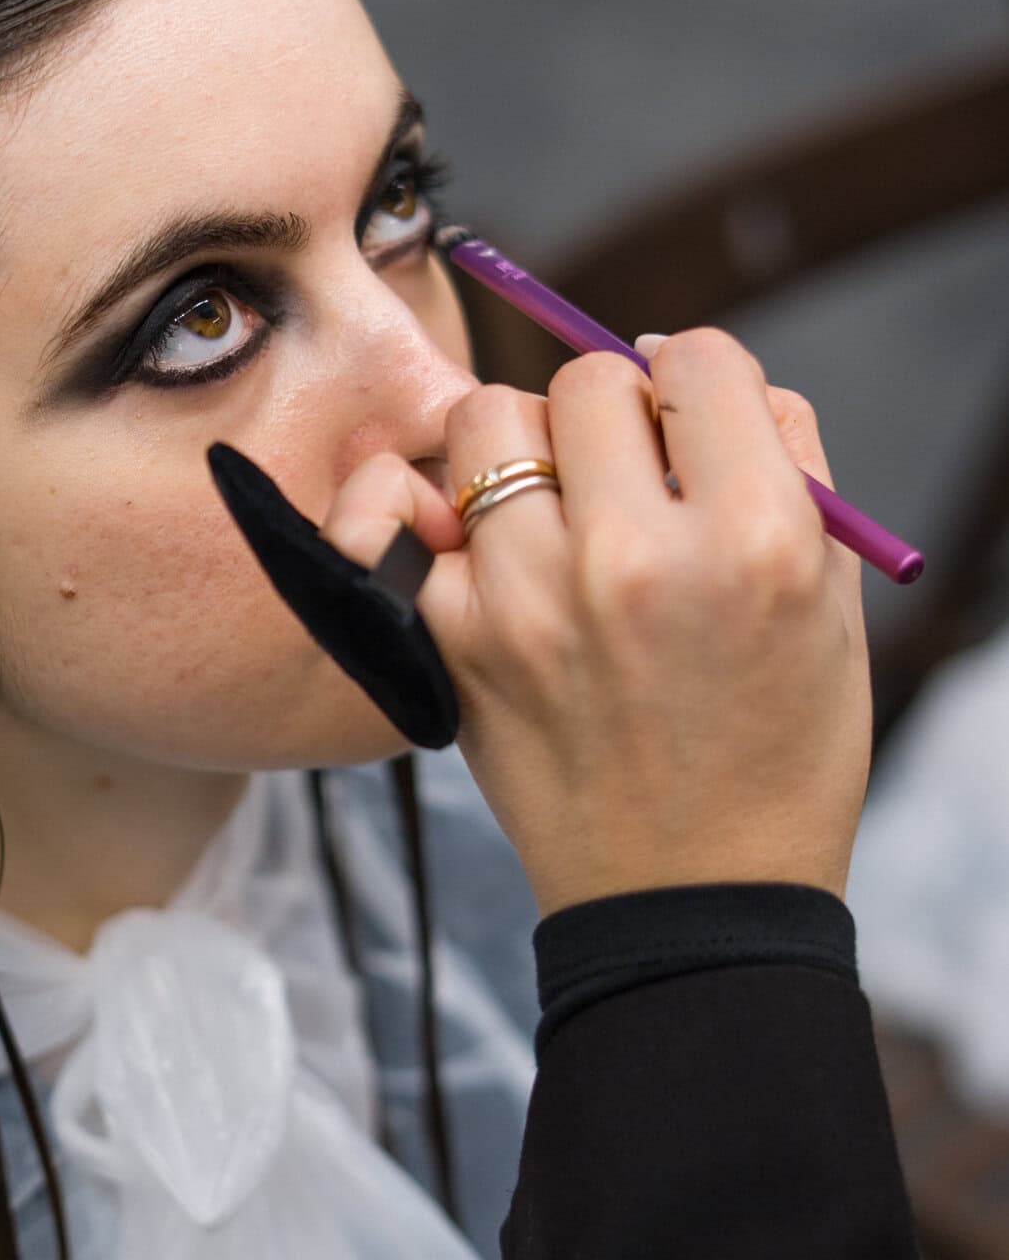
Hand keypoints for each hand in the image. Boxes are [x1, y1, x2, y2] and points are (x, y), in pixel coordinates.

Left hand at [322, 331, 871, 914]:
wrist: (690, 899)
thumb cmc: (778, 748)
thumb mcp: (830, 600)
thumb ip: (780, 464)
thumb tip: (691, 368)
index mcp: (754, 537)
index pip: (697, 359)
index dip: (696, 382)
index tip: (691, 425)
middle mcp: (636, 555)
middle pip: (587, 379)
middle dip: (611, 413)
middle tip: (627, 477)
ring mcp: (531, 597)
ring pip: (490, 423)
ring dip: (523, 453)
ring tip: (558, 514)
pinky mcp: (456, 639)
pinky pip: (430, 517)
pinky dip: (460, 532)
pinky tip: (508, 577)